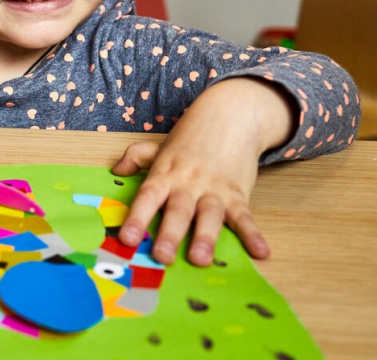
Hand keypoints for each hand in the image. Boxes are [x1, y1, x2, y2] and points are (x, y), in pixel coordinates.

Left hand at [113, 78, 293, 266]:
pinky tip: (261, 252)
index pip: (147, 198)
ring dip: (205, 237)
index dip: (136, 218)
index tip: (127, 239)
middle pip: (178, 210)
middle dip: (170, 234)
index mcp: (165, 175)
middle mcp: (187, 185)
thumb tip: (116, 170)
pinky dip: (253, 234)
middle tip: (162, 257)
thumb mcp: (160, 147)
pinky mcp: (238, 193)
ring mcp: (214, 190)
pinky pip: (245, 216)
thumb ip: (136, 157)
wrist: (230, 116)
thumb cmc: (191, 139)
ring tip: (200, 259)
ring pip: (209, 215)